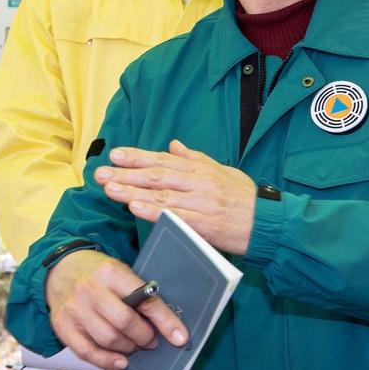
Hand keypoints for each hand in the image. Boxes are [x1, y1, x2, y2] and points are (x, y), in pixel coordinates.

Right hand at [45, 249, 188, 369]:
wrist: (61, 269)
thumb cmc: (97, 274)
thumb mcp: (121, 273)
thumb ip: (141, 295)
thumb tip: (171, 327)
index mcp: (111, 273)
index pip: (144, 299)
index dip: (165, 321)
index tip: (179, 338)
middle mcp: (90, 290)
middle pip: (124, 323)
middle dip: (144, 337)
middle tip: (150, 341)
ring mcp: (74, 309)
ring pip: (107, 339)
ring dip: (127, 349)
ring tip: (134, 347)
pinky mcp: (62, 326)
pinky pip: (87, 352)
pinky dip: (106, 361)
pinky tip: (120, 361)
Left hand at [95, 140, 256, 254]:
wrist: (267, 222)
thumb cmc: (245, 198)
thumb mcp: (222, 170)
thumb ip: (196, 158)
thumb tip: (174, 145)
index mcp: (201, 169)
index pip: (163, 160)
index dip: (137, 156)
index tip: (115, 154)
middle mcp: (198, 182)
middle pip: (156, 175)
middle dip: (126, 173)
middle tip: (101, 173)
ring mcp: (200, 203)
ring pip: (161, 195)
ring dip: (132, 191)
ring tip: (110, 189)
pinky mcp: (204, 224)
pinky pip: (175, 216)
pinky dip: (154, 211)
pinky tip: (135, 208)